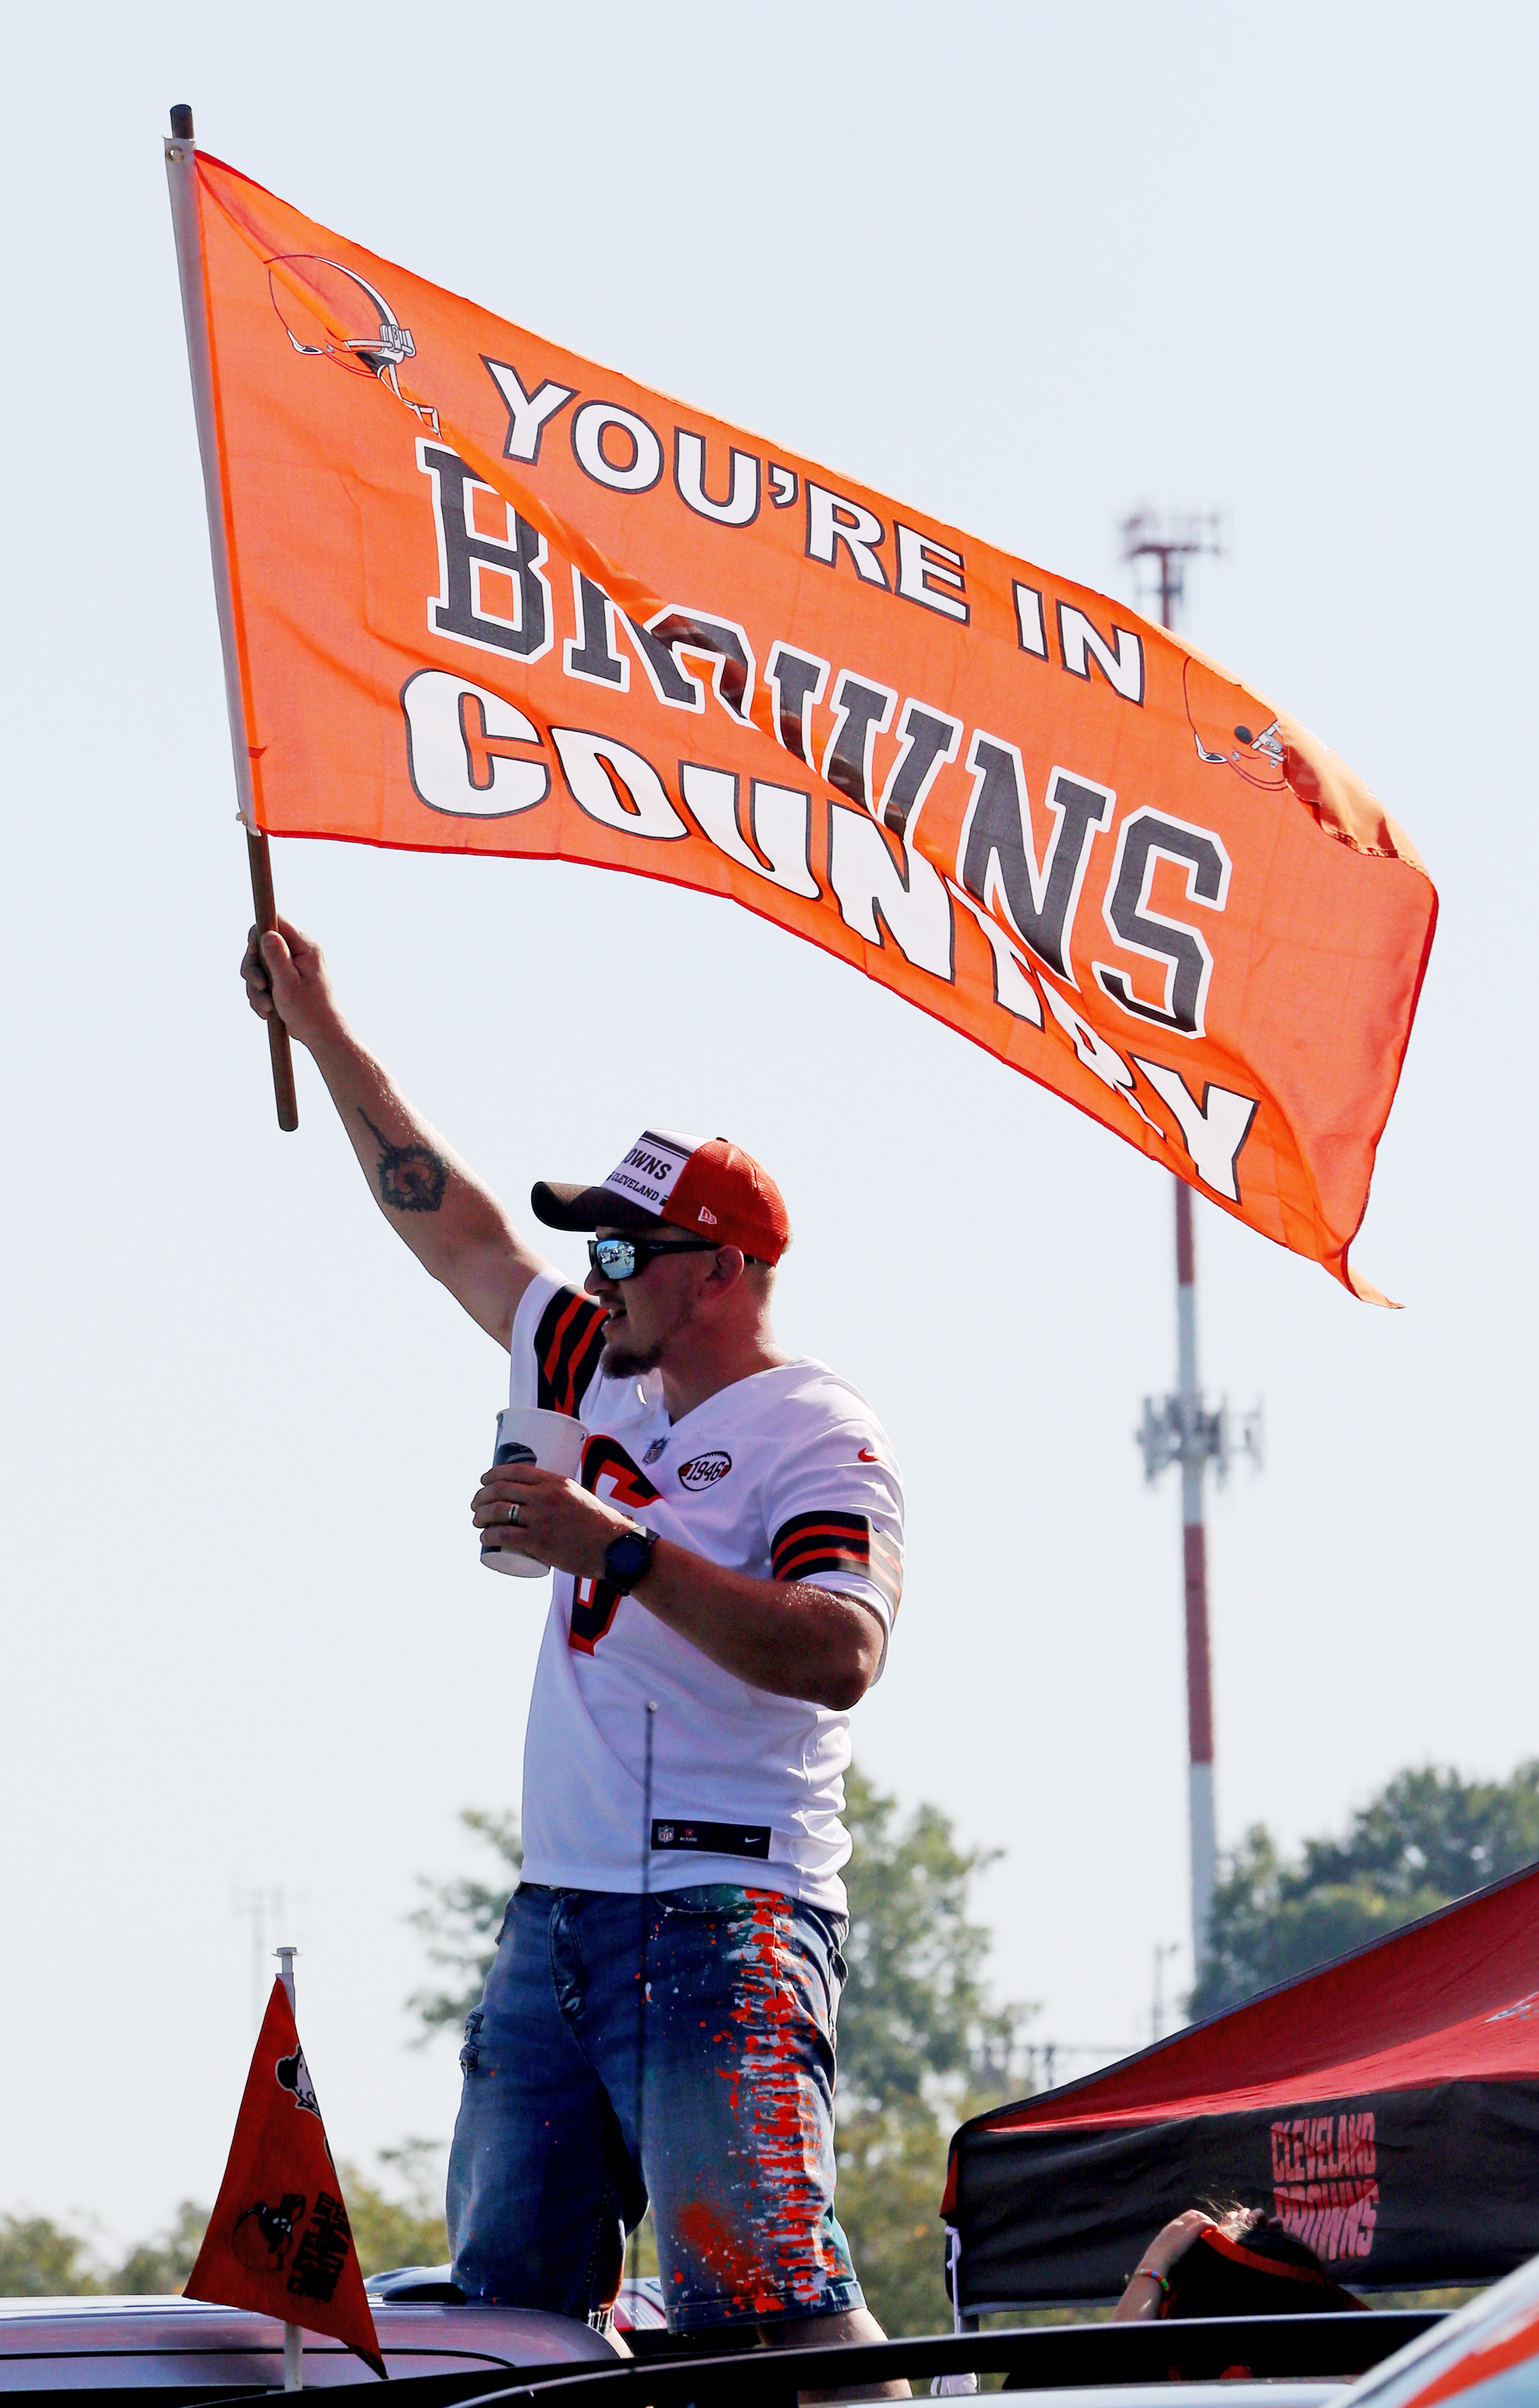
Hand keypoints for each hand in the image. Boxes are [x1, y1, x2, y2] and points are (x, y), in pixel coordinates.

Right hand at [240, 914, 344, 1053]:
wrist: (320, 1034)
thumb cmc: (309, 1011)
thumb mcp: (289, 984)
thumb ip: (277, 958)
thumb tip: (266, 933)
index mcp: (305, 947)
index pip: (277, 921)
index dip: (258, 933)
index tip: (252, 952)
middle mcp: (297, 952)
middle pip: (260, 945)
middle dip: (253, 969)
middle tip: (259, 986)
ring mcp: (289, 966)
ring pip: (257, 966)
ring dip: (256, 988)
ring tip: (267, 1006)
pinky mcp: (282, 979)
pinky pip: (260, 980)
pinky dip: (260, 995)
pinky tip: (268, 1010)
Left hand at [473, 1463, 638, 1578]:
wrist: (614, 1547)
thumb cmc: (600, 1524)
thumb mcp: (579, 1496)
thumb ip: (560, 1495)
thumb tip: (540, 1499)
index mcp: (555, 1482)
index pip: (514, 1471)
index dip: (492, 1475)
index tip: (484, 1481)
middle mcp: (545, 1496)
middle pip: (501, 1490)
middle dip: (481, 1496)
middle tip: (476, 1505)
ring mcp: (541, 1519)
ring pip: (498, 1511)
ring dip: (480, 1515)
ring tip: (477, 1521)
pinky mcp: (539, 1542)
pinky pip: (504, 1535)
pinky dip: (488, 1535)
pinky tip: (484, 1537)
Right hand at [1112, 2210, 1213, 2321]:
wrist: (1157, 2261)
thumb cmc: (1158, 2262)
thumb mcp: (1162, 2252)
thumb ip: (1168, 2251)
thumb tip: (1170, 2259)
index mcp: (1170, 2228)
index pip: (1184, 2217)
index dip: (1193, 2220)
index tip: (1199, 2228)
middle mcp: (1177, 2224)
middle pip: (1193, 2214)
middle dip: (1202, 2218)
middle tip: (1209, 2228)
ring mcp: (1184, 2227)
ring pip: (1200, 2216)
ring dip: (1208, 2221)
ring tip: (1214, 2230)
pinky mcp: (1192, 2232)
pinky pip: (1205, 2223)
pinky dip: (1212, 2225)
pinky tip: (1216, 2230)